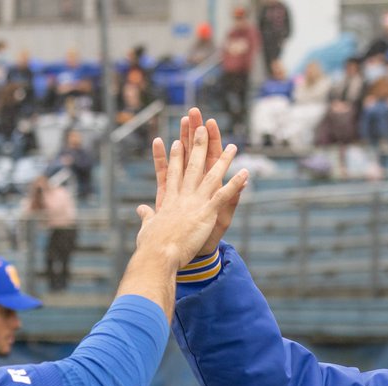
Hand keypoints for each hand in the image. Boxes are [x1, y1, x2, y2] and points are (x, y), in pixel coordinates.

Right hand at [135, 124, 247, 267]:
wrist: (158, 256)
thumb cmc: (150, 246)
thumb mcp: (148, 228)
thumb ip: (147, 216)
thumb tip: (142, 209)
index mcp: (169, 199)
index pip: (173, 172)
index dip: (175, 156)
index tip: (177, 141)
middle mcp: (182, 196)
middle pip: (192, 165)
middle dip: (198, 144)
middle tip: (202, 126)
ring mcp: (195, 203)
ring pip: (212, 175)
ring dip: (224, 160)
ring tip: (233, 146)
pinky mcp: (206, 213)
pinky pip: (225, 195)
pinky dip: (236, 184)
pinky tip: (245, 173)